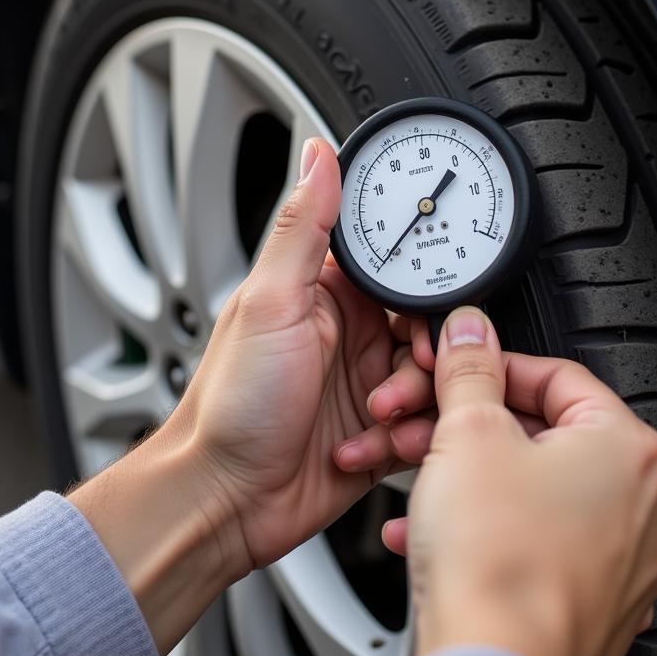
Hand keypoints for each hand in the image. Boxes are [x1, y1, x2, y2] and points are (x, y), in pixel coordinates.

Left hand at [70, 138, 433, 652]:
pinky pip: (423, 426)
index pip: (398, 266)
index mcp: (328, 293)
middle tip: (408, 367)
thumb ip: (303, 227)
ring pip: (434, 379)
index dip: (424, 285)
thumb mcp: (270, 302)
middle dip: (428, 352)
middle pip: (428, 325)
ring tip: (376, 415)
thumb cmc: (231, 404)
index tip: (428, 307)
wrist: (223, 501)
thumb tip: (319, 154)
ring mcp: (365, 385)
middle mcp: (352, 334)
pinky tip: (371, 446)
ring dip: (415, 401)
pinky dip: (408, 438)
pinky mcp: (378, 432)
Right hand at [385, 306, 656, 655]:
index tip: (455, 372)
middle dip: (463, 429)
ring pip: (529, 490)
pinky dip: (483, 530)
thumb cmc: (496, 565)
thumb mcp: (468, 433)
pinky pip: (532, 542)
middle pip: (539, 435)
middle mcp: (641, 505)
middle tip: (421, 429)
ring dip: (463, 480)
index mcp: (628, 449)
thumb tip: (471, 333)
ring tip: (416, 485)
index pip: (555, 375)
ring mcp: (622, 560)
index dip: (490, 368)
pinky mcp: (594, 602)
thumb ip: (469, 369)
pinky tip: (433, 535)